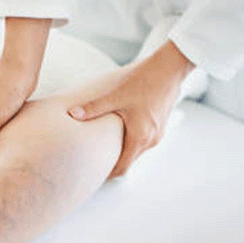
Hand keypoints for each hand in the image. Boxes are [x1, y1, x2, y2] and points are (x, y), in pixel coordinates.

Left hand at [68, 41, 194, 177]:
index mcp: (140, 137)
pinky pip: (143, 139)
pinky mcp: (159, 123)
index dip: (107, 174)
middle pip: (129, 160)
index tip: (94, 176)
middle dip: (112, 163)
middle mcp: (152, 139)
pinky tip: (118, 131)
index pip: (123, 167)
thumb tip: (73, 115)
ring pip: (136, 150)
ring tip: (103, 147)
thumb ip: (93, 107)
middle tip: (94, 162)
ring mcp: (158, 132)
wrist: (170, 66)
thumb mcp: (115, 95)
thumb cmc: (144, 80)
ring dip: (122, 150)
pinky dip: (130, 140)